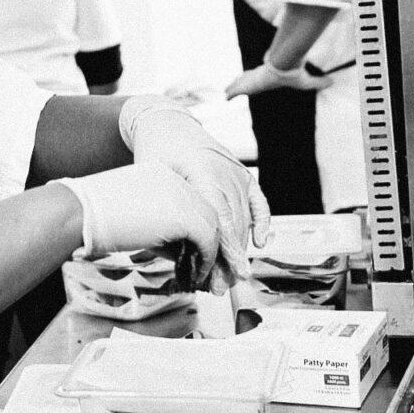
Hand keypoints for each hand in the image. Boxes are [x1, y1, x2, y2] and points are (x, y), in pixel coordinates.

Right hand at [56, 162, 227, 257]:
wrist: (80, 212)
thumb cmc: (91, 216)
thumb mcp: (130, 215)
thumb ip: (155, 226)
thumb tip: (175, 250)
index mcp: (160, 174)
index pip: (186, 202)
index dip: (190, 228)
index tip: (188, 248)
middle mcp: (175, 180)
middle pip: (204, 211)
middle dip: (205, 240)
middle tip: (201, 263)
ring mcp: (182, 195)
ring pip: (211, 225)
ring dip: (208, 251)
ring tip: (199, 272)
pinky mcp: (185, 216)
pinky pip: (208, 240)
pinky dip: (205, 259)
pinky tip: (197, 273)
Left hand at [119, 97, 268, 283]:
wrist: (169, 125)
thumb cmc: (155, 153)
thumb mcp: (151, 177)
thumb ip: (165, 209)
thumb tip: (173, 251)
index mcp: (202, 171)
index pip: (219, 217)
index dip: (226, 248)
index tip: (230, 273)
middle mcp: (225, 171)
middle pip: (233, 223)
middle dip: (230, 258)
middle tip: (222, 287)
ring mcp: (237, 172)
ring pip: (244, 217)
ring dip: (240, 249)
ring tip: (232, 276)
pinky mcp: (243, 174)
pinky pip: (259, 201)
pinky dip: (262, 222)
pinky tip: (259, 243)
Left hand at [225, 61, 332, 97]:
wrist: (283, 68)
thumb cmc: (293, 74)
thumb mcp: (307, 80)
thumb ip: (318, 82)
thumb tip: (333, 82)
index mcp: (271, 75)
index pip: (262, 75)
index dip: (257, 77)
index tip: (255, 79)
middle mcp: (260, 75)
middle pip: (248, 78)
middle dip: (241, 81)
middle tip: (234, 84)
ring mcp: (252, 79)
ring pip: (240, 83)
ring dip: (234, 87)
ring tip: (226, 93)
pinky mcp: (248, 85)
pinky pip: (236, 90)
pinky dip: (231, 93)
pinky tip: (225, 97)